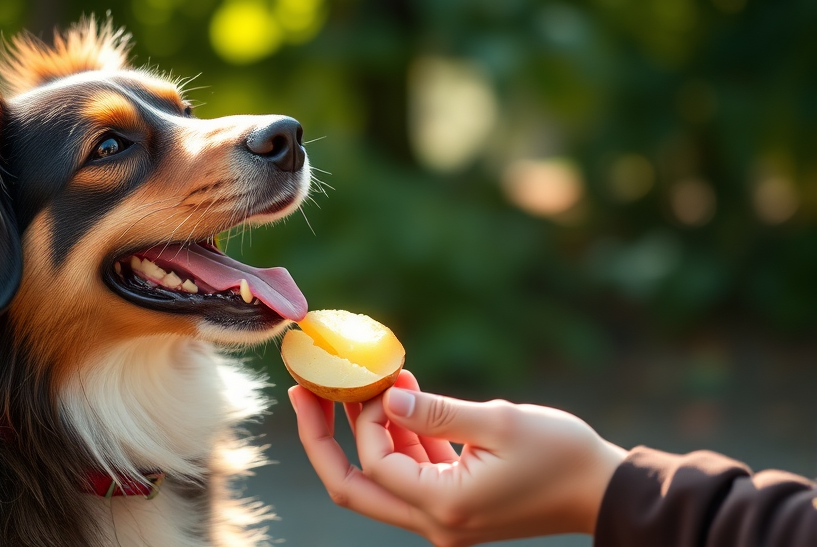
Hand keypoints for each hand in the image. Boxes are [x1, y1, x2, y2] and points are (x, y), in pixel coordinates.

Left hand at [288, 371, 626, 546]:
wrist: (604, 489)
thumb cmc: (561, 453)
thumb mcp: (498, 422)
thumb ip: (434, 411)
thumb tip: (382, 399)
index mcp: (445, 507)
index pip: (377, 463)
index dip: (366, 420)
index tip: (377, 383)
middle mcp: (436, 522)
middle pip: (354, 486)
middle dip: (322, 439)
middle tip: (302, 391)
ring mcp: (442, 517)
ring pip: (379, 479)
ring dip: (366, 431)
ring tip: (359, 382)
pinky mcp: (453, 504)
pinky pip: (410, 472)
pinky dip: (400, 437)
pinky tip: (400, 398)